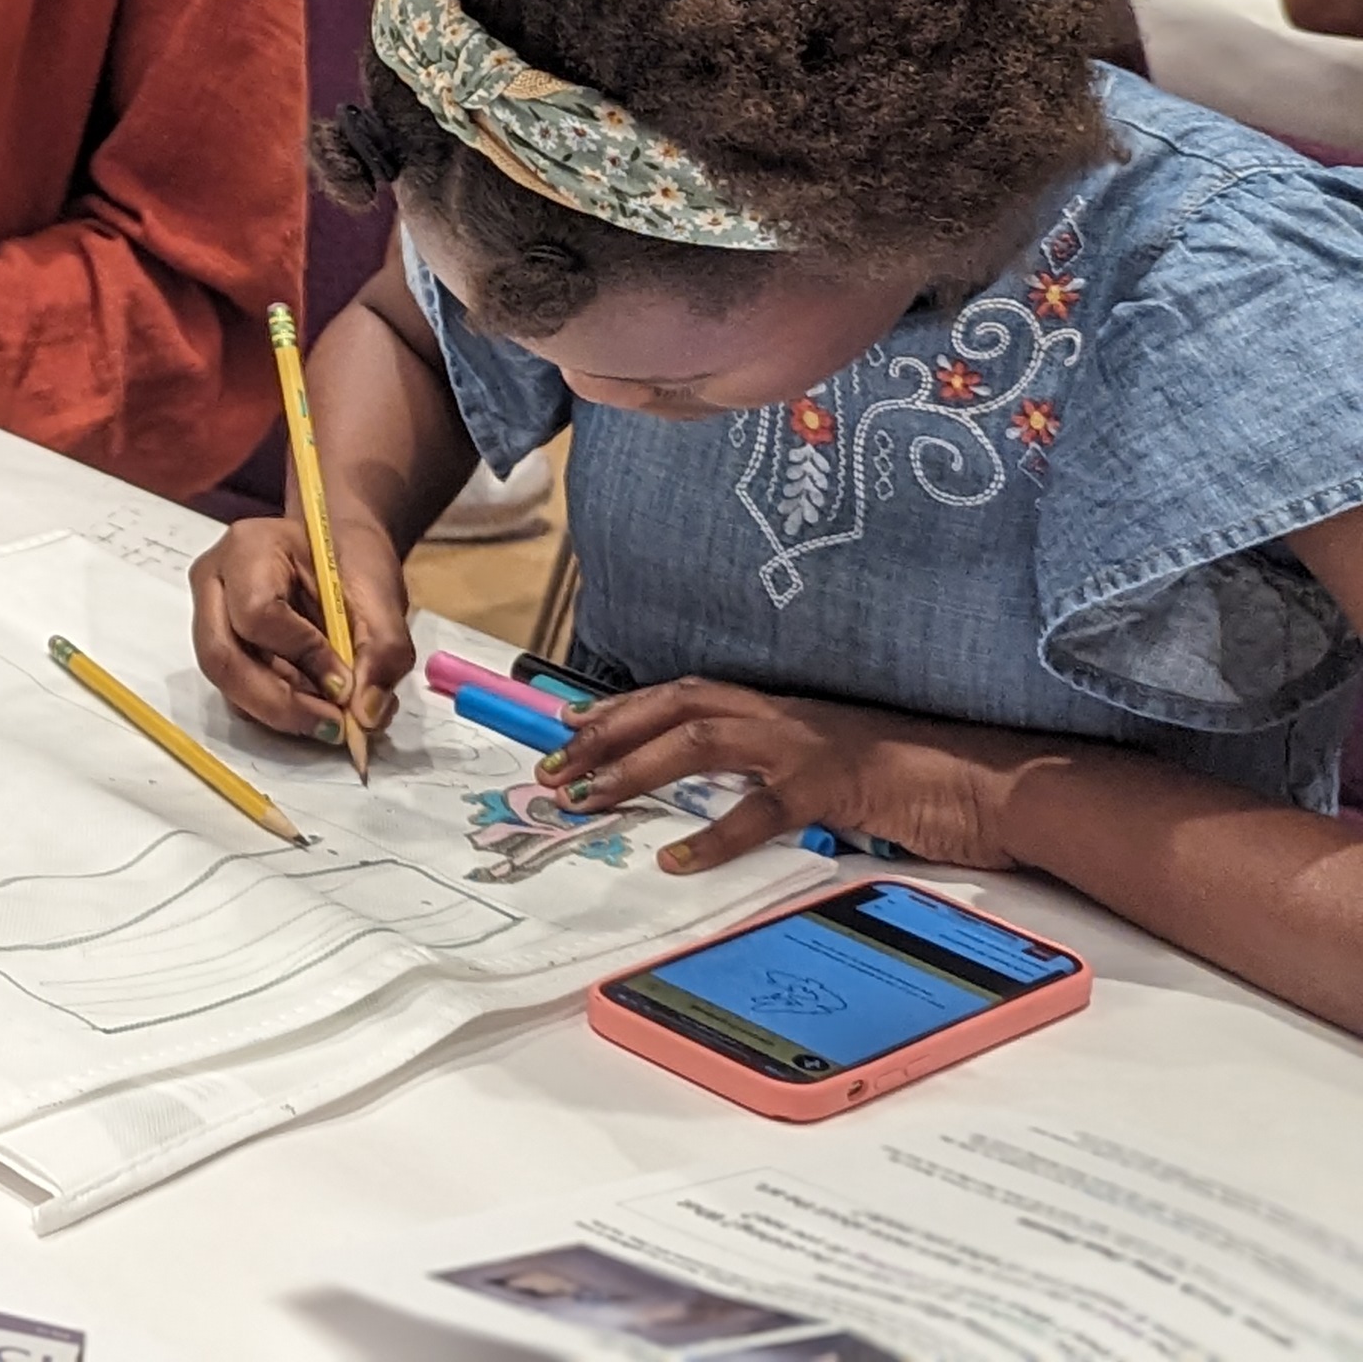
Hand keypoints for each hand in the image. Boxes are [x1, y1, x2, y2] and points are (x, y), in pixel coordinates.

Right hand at [190, 511, 414, 746]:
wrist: (336, 548)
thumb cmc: (352, 559)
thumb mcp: (381, 595)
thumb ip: (383, 651)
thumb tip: (366, 714)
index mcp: (249, 549)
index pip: (257, 613)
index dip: (303, 655)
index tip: (348, 683)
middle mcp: (214, 582)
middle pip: (222, 658)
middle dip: (280, 703)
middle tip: (334, 726)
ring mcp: (208, 616)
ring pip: (227, 683)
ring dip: (282, 710)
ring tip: (332, 714)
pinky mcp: (219, 646)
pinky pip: (236, 692)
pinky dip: (278, 708)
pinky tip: (314, 701)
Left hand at [549, 679, 1037, 874]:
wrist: (995, 784)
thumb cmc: (920, 781)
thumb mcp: (834, 768)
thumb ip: (780, 775)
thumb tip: (726, 800)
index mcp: (783, 709)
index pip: (684, 694)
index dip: (623, 706)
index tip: (570, 724)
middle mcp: (785, 716)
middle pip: (675, 707)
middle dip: (607, 732)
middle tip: (554, 766)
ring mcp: (808, 746)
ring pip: (699, 742)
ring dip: (635, 768)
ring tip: (587, 797)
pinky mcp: (836, 786)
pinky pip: (763, 811)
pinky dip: (714, 834)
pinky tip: (678, 857)